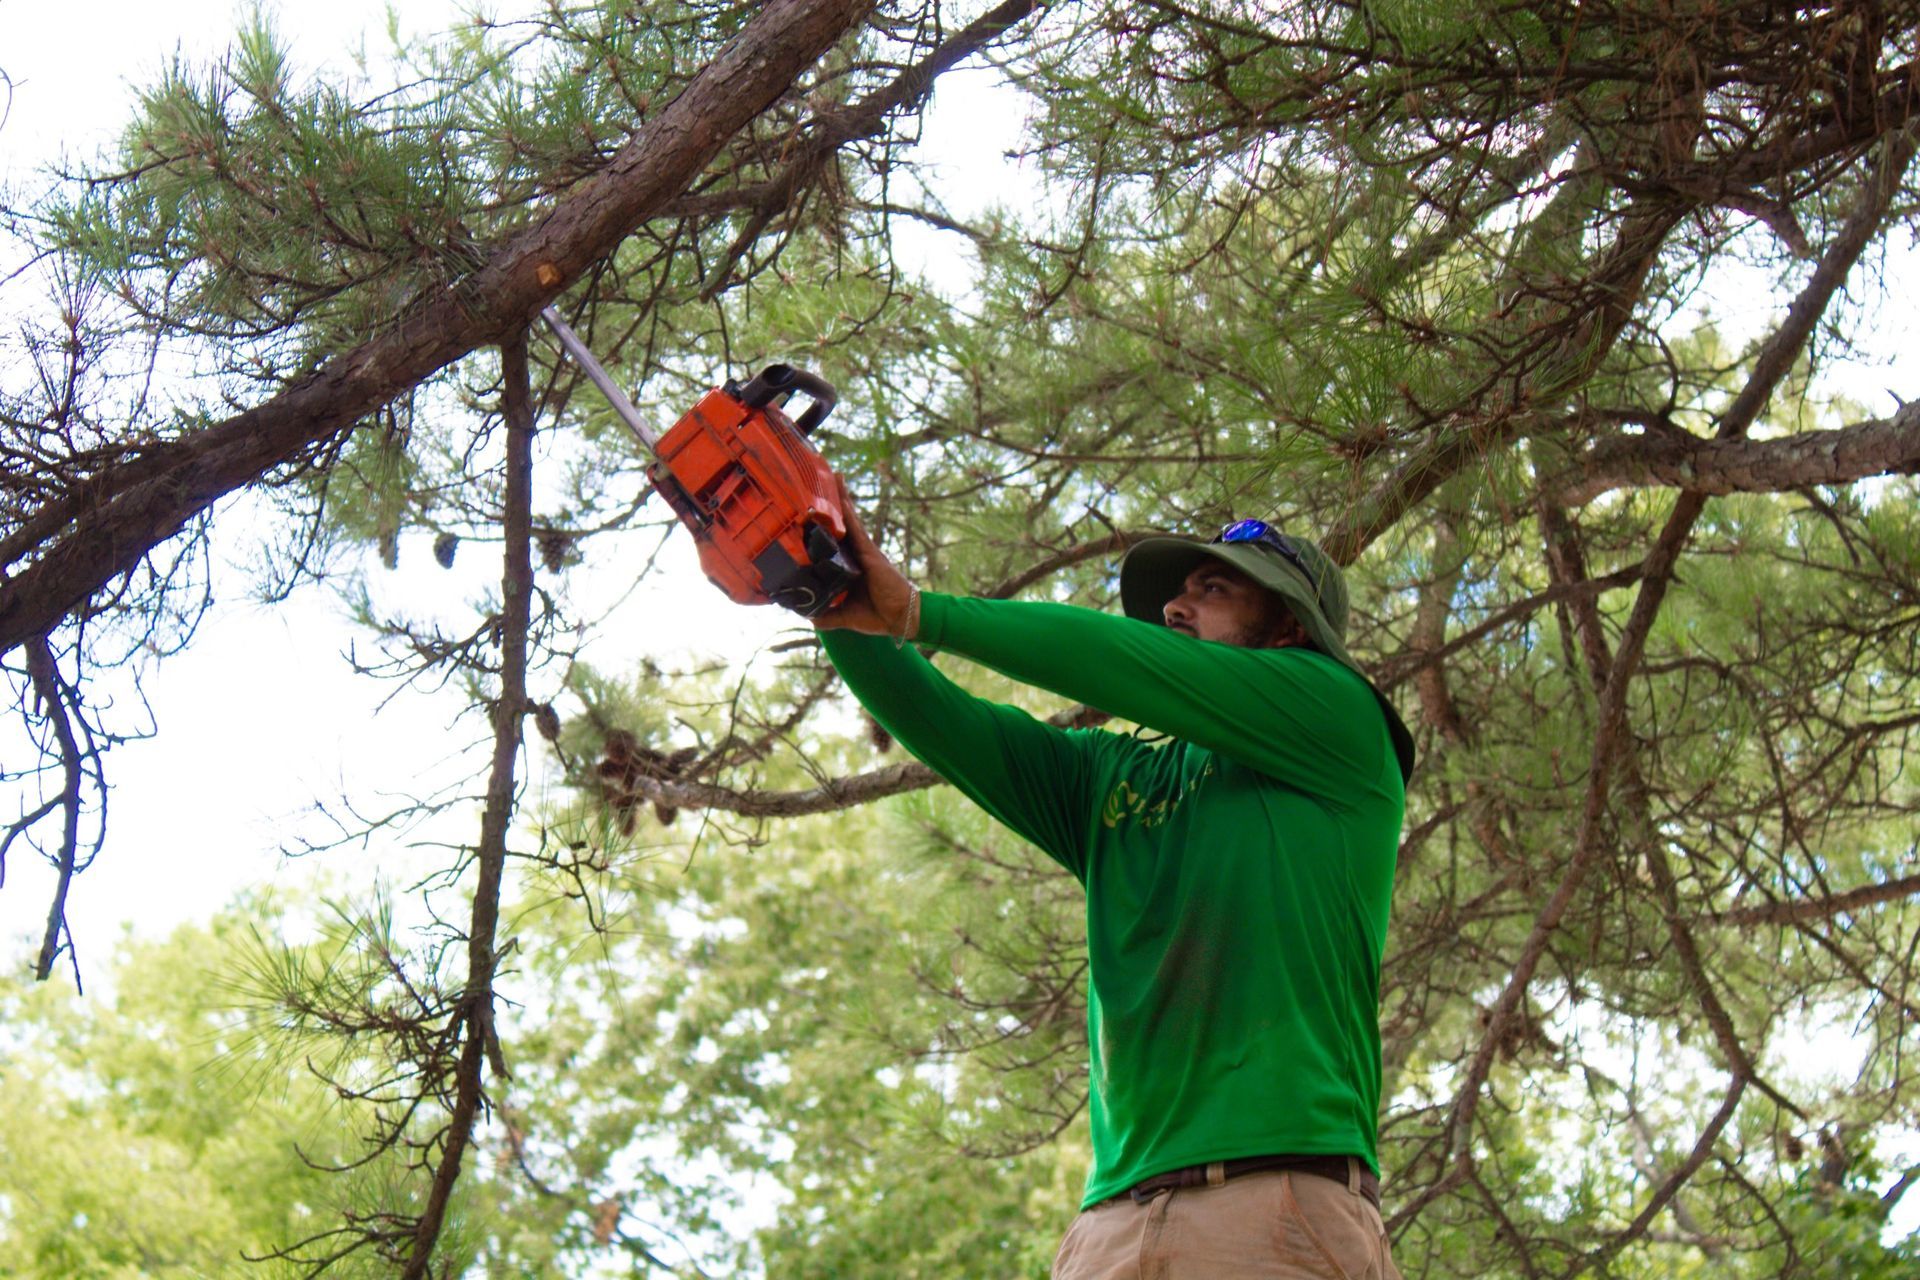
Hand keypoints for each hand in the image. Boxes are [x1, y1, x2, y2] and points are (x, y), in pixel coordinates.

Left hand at [813, 478, 917, 638]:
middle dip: (833, 503)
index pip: (832, 543)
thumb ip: (828, 615)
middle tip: (820, 480)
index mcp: (848, 567)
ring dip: (840, 498)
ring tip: (832, 475)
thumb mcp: (845, 616)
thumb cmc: (878, 615)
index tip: (809, 512)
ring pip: (848, 519)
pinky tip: (841, 493)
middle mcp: (855, 555)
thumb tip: (808, 616)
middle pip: (840, 524)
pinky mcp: (869, 551)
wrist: (901, 618)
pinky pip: (855, 526)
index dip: (823, 527)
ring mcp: (863, 550)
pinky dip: (847, 510)